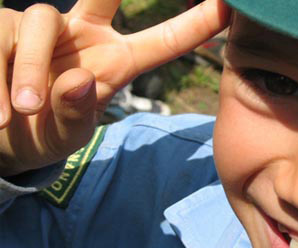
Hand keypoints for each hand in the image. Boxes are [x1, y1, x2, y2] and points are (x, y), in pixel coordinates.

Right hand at [0, 0, 230, 175]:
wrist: (0, 139)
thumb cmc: (46, 131)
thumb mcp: (67, 134)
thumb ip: (75, 114)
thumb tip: (76, 80)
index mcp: (116, 60)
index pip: (163, 39)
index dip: (196, 23)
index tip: (230, 6)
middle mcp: (83, 34)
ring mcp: (42, 29)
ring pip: (41, 19)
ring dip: (32, 68)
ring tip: (25, 113)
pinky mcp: (0, 31)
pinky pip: (0, 40)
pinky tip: (1, 117)